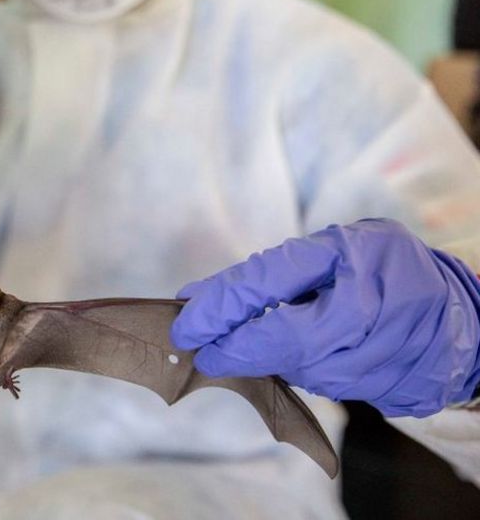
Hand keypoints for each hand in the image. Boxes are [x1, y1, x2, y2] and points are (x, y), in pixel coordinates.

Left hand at [171, 219, 479, 416]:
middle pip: (286, 339)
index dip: (223, 304)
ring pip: (303, 370)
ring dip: (267, 363)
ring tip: (253, 346)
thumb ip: (264, 273)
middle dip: (236, 349)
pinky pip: (328, 388)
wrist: (457, 312)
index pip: (271, 278)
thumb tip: (194, 298)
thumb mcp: (328, 251)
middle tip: (202, 351)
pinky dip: (303, 374)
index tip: (186, 323)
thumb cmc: (376, 268)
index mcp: (348, 253)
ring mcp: (383, 349)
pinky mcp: (389, 384)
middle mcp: (368, 303)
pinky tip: (299, 358)